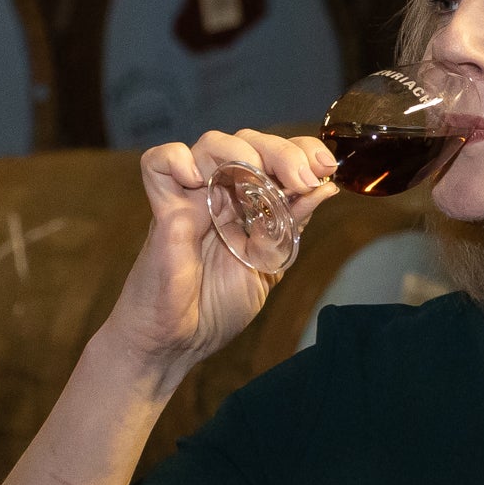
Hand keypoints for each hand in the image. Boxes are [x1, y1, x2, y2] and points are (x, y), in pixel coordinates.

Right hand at [103, 128, 338, 381]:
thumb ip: (290, 226)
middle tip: (303, 178)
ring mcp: (191, 199)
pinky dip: (176, 159)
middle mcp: (220, 194)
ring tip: (259, 177)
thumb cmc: (215, 308)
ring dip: (241, 151)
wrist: (179, 343)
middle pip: (249, 142)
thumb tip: (325, 188)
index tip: (326, 166)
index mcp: (248, 204)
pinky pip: (157, 163)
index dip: (301, 150)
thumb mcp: (269, 264)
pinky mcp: (163, 210)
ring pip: (210, 143)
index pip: (275, 155)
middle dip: (282, 151)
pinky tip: (198, 178)